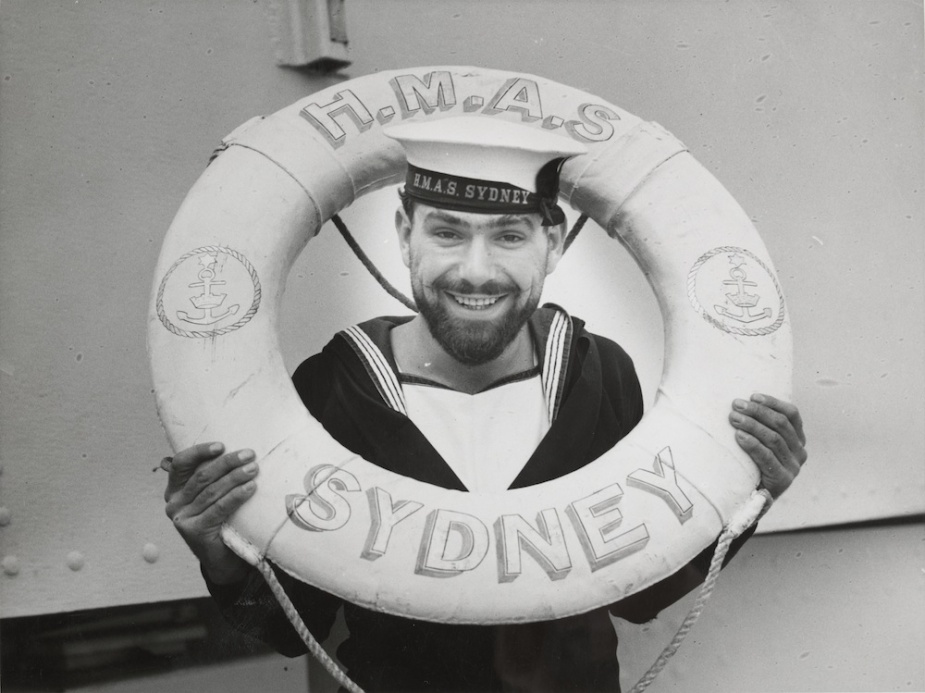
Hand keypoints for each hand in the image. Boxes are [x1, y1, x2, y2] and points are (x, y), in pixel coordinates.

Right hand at [162, 442, 257, 583]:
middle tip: (249, 455)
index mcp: (175, 488)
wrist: (223, 558)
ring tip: (253, 469)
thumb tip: (235, 451)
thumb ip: (214, 476)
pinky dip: (236, 497)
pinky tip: (250, 489)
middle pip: (202, 476)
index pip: (181, 463)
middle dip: (227, 463)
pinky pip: (218, 508)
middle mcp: (174, 502)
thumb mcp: (213, 495)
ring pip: (212, 491)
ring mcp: (182, 518)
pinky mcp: (194, 531)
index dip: (200, 451)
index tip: (221, 445)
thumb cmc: (221, 519)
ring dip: (235, 478)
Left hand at [729, 394, 806, 499]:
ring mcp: (793, 467)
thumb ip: (761, 426)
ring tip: (733, 418)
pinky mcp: (783, 480)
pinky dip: (752, 445)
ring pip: (774, 439)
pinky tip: (739, 437)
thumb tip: (742, 403)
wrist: (753, 499)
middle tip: (736, 405)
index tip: (753, 396)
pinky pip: (767, 458)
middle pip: (781, 424)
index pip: (792, 414)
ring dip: (752, 425)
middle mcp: (799, 452)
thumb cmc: (753, 464)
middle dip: (757, 412)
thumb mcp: (761, 443)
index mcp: (798, 439)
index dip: (773, 403)